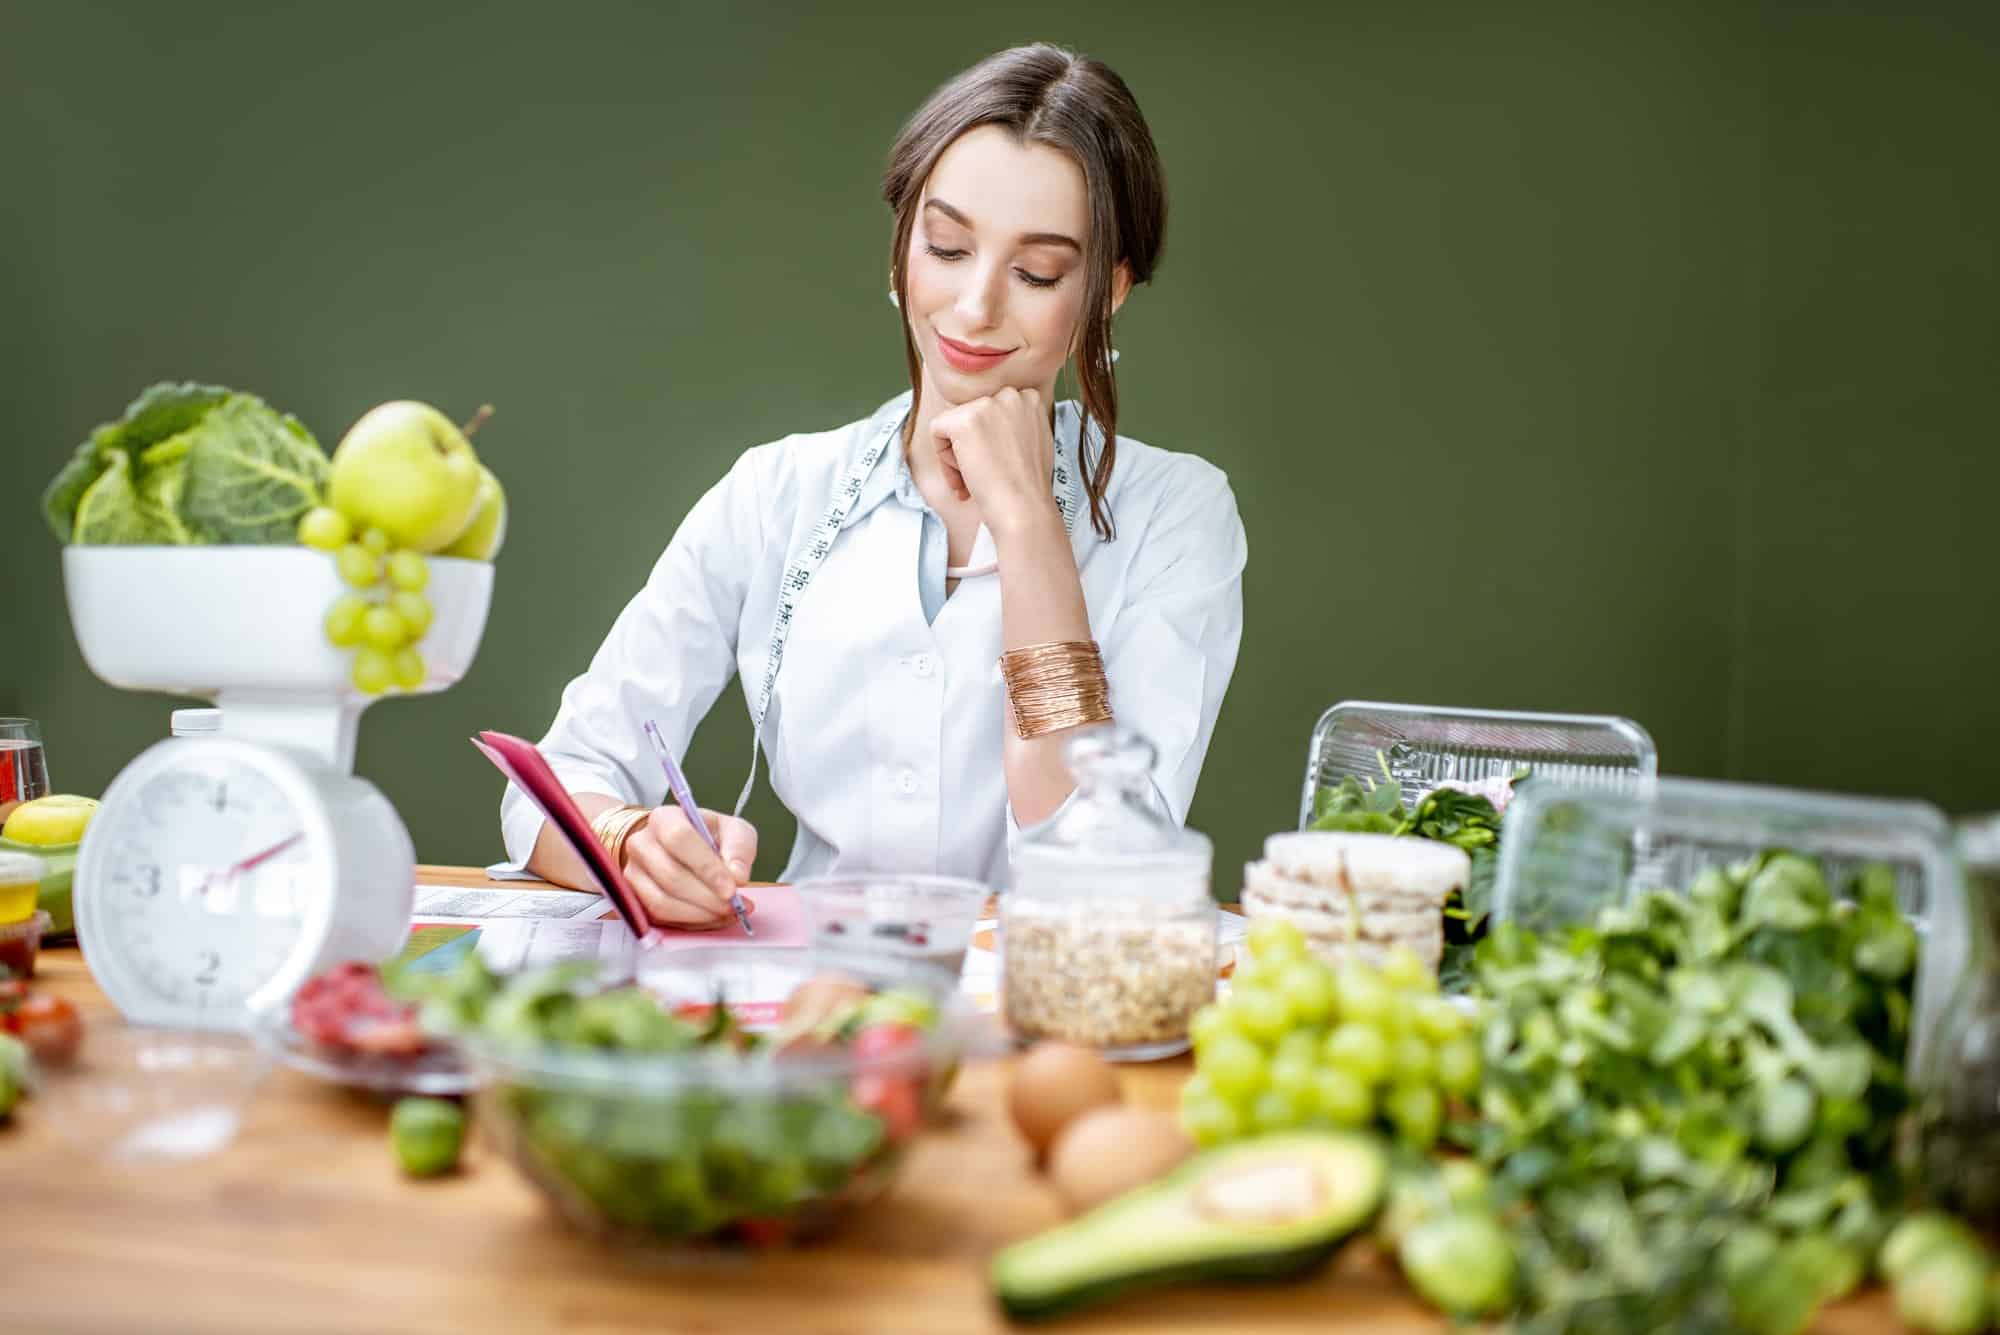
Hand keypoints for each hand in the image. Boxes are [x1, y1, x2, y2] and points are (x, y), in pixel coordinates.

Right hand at [621, 806, 757, 928]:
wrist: (682, 848)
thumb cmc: (709, 837)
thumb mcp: (732, 830)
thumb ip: (739, 848)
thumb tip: (738, 876)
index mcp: (663, 818)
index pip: (679, 839)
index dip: (707, 867)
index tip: (732, 888)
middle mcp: (640, 844)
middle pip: (671, 876)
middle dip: (707, 897)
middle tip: (734, 906)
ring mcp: (632, 873)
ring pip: (662, 902)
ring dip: (699, 914)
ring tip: (727, 913)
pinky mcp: (634, 899)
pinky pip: (659, 919)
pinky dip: (690, 923)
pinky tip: (711, 917)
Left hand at [929, 387, 1058, 535]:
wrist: (1024, 507)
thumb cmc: (1028, 486)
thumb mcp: (1033, 442)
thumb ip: (1014, 425)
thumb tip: (988, 426)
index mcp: (1029, 399)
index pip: (991, 411)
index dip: (987, 440)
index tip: (993, 463)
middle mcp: (1010, 395)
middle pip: (971, 416)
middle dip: (970, 447)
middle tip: (980, 477)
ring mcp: (986, 405)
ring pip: (954, 424)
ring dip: (957, 456)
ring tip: (972, 482)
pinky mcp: (964, 420)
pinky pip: (937, 430)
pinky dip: (943, 458)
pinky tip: (963, 477)